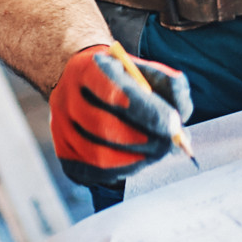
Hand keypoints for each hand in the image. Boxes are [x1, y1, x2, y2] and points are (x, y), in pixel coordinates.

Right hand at [49, 42, 192, 191]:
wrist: (81, 82)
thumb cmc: (121, 78)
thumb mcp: (144, 69)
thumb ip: (169, 84)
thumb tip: (181, 115)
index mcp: (87, 70)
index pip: (110, 89)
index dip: (143, 109)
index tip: (173, 124)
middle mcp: (67, 98)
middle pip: (102, 126)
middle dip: (143, 140)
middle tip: (169, 144)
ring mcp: (60, 127)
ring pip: (97, 154)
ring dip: (135, 159)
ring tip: (157, 153)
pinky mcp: (63, 151)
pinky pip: (92, 171)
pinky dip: (121, 171)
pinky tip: (137, 160)